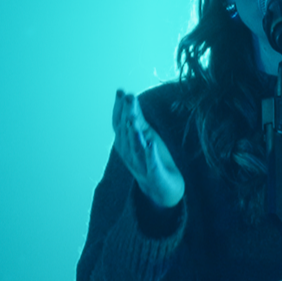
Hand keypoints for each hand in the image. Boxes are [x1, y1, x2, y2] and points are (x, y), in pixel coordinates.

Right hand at [113, 89, 185, 209]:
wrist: (161, 189)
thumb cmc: (151, 160)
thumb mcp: (144, 136)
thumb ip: (137, 119)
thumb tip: (129, 98)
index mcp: (126, 143)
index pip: (119, 123)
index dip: (119, 107)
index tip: (121, 91)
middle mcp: (130, 153)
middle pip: (126, 131)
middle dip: (126, 114)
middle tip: (129, 97)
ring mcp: (141, 164)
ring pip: (135, 146)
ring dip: (134, 132)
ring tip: (134, 117)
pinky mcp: (154, 174)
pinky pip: (151, 162)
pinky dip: (150, 153)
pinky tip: (150, 143)